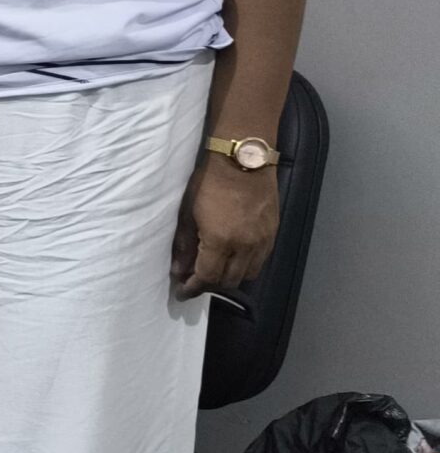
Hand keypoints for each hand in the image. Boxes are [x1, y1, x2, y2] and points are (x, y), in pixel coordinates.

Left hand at [174, 153, 280, 294]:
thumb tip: (179, 270)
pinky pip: (260, 261)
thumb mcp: (188, 213)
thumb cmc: (209, 182)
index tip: (182, 292)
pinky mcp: (273, 233)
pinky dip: (245, 266)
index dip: (193, 288)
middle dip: (209, 285)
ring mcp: (263, 241)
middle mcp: (246, 247)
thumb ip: (185, 245)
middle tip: (194, 280)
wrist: (243, 160)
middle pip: (229, 281)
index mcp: (221, 242)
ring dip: (229, 278)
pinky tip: (233, 258)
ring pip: (248, 274)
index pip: (208, 278)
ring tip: (214, 270)